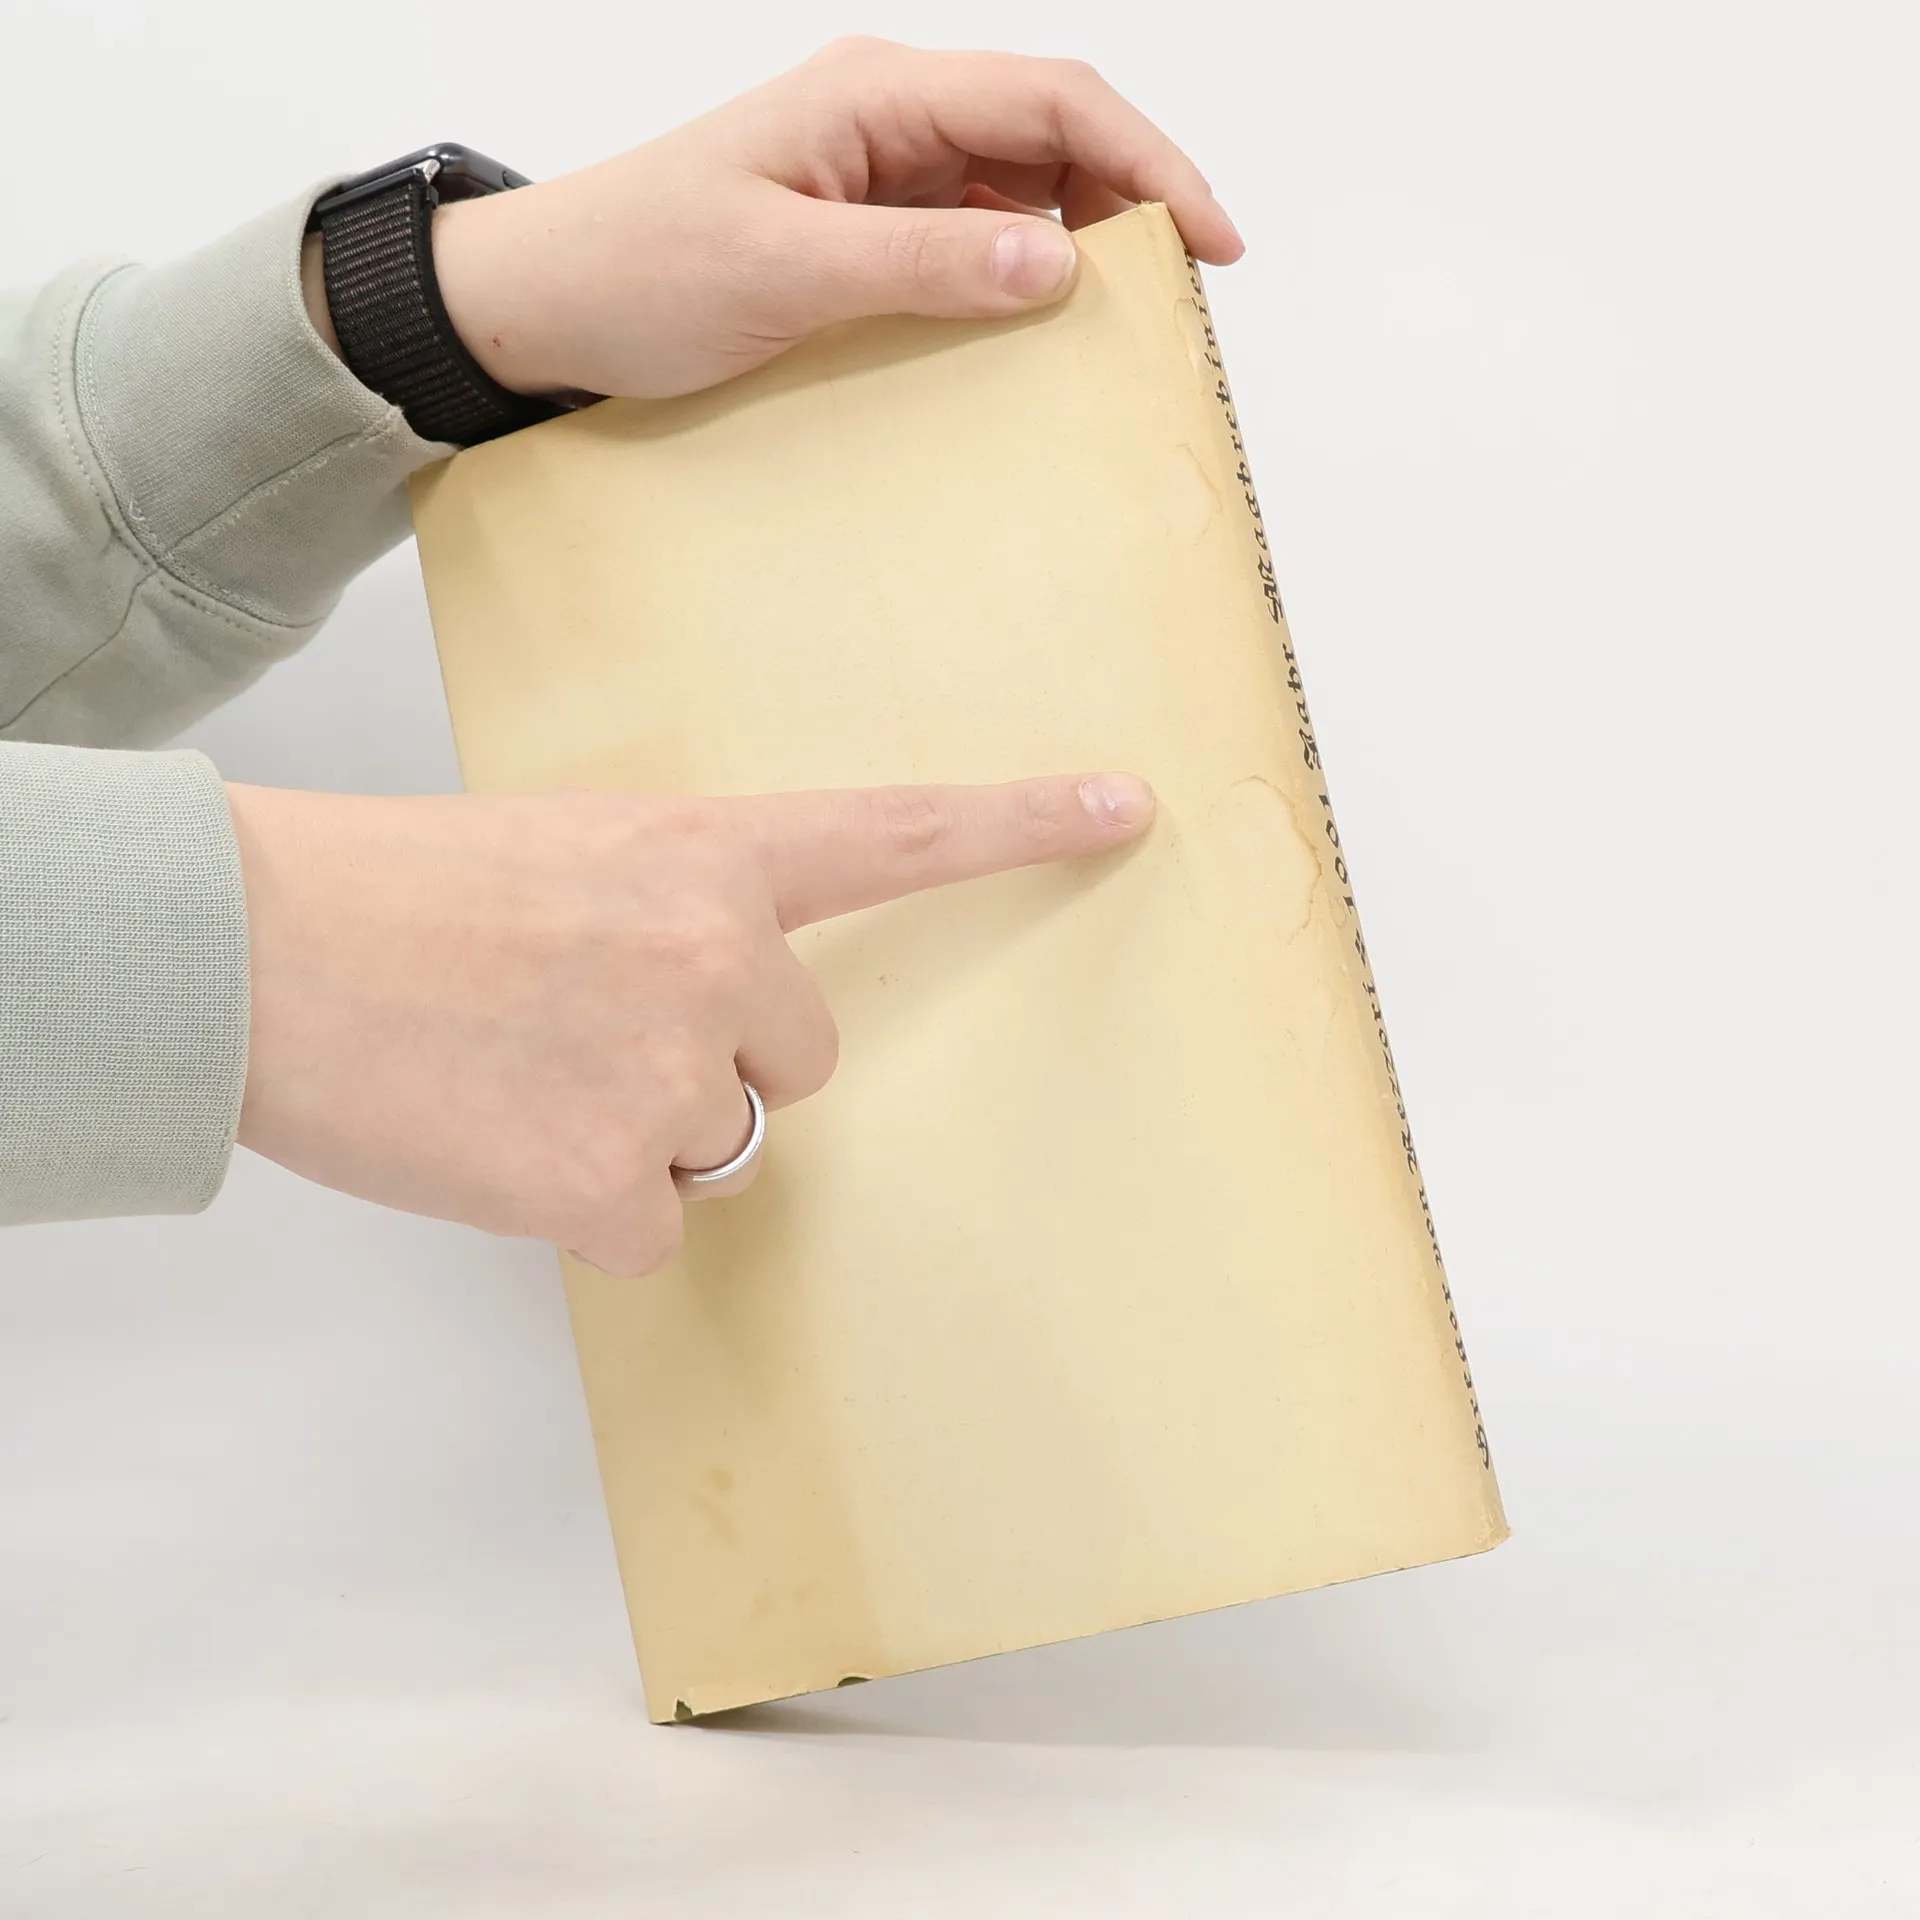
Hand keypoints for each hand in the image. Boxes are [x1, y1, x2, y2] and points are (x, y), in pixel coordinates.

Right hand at [228, 772, 1153, 1275]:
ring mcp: (671, 1074)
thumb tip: (712, 1012)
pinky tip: (501, 1146)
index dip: (1019, 824)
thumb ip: (673, 914)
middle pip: (794, 1061)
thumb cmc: (394, 892)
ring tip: (519, 1077)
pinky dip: (586, 1210)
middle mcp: (717, 958)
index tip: (1123, 809)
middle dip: (713, 1064)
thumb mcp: (566, 855)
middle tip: (581, 1031)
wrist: (257, 952)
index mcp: (707, 856)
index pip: (894, 835)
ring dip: (634, 1136)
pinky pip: (650, 1229)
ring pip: (712, 1148)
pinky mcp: (609, 1184)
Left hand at [419, 38, 1242, 400]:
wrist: (541, 306)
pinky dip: (1017, 283)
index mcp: (876, 96)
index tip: (1211, 243)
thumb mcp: (786, 271)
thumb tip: (1059, 262)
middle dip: (1131, 207)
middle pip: (1054, 139)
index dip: (1152, 164)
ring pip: (1019, 194)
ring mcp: (876, 175)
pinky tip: (1033, 339)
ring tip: (1118, 328)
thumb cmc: (636, 269)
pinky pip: (969, 244)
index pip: (1055, 105)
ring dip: (1079, 249)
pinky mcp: (861, 232)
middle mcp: (887, 119)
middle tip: (1176, 302)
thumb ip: (925, 261)